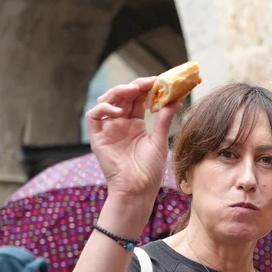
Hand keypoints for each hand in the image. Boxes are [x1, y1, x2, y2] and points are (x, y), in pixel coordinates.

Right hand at [85, 78, 180, 208]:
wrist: (138, 191)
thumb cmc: (150, 171)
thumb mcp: (160, 141)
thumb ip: (164, 120)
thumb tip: (177, 100)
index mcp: (136, 124)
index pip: (138, 99)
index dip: (146, 88)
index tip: (159, 80)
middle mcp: (120, 124)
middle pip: (123, 97)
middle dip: (135, 86)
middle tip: (149, 82)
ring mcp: (108, 129)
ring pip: (107, 101)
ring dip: (119, 92)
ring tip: (134, 90)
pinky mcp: (97, 138)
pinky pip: (94, 116)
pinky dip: (104, 108)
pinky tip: (119, 110)